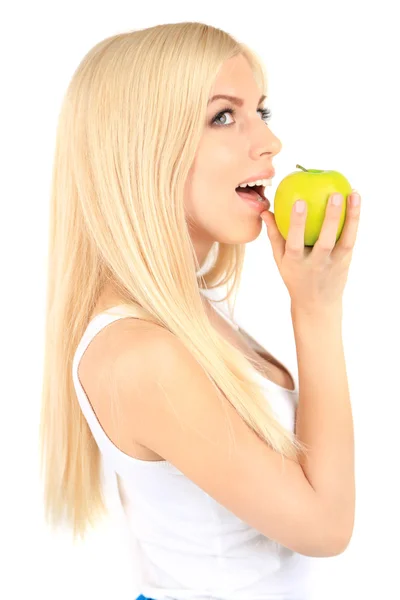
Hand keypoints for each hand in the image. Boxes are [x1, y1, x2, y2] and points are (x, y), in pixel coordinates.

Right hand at [260, 191, 360, 311]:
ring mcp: (334, 264)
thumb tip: (266, 211)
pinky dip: (355, 220)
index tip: (298, 201)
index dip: (297, 222)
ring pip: (345, 240)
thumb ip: (275, 235)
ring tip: (354, 194)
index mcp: (296, 263)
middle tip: (334, 195)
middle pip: (325, 241)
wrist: (317, 305)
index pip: (295, 242)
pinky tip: (356, 201)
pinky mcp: (346, 262)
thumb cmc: (295, 277)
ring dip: (351, 217)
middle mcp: (316, 264)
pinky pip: (352, 239)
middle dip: (330, 218)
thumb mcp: (281, 260)